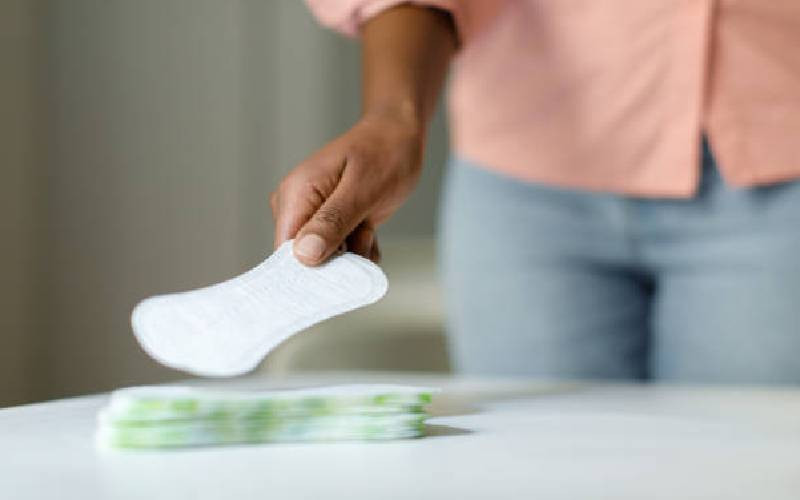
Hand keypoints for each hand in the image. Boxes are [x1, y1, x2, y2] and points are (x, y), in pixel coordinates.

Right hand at [270, 109, 424, 265]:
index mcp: (296, 194)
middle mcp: (297, 207)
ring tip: (368, 226)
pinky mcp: (329, 222)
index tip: (341, 266)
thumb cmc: (385, 153)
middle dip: (340, 259)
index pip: (286, 251)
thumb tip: (304, 255)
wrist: (399, 135)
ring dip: (354, 253)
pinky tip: (369, 229)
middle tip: (363, 232)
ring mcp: (312, 215)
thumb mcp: (363, 190)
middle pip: (307, 259)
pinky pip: (341, 252)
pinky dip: (359, 248)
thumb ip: (332, 222)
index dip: (310, 269)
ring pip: (328, 258)